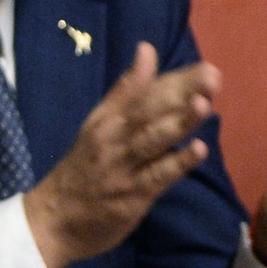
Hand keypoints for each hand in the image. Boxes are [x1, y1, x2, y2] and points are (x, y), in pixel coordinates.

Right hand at [24, 43, 218, 267]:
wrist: (54, 217)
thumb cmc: (83, 169)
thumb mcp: (99, 123)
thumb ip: (126, 90)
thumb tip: (147, 50)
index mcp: (107, 118)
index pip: (144, 93)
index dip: (175, 80)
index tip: (205, 67)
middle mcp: (112, 137)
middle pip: (149, 110)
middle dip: (181, 92)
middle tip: (212, 75)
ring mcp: (122, 166)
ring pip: (152, 139)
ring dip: (178, 122)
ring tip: (205, 104)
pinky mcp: (131, 195)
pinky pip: (156, 176)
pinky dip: (176, 163)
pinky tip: (198, 151)